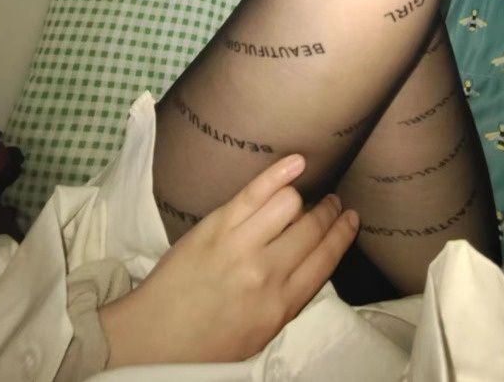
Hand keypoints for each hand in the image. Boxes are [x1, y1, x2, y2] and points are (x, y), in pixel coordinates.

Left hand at [99, 155, 358, 365]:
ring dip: (300, 197)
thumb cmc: (206, 342)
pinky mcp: (216, 226)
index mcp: (280, 306)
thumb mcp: (260, 334)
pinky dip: (279, 172)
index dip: (342, 233)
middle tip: (331, 203)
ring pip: (289, 203)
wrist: (152, 337)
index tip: (351, 218)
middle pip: (311, 227)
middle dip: (327, 212)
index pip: (325, 259)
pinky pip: (255, 191)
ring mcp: (240, 245)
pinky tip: (296, 162)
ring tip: (302, 194)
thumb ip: (288, 299)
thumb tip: (310, 261)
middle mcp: (266, 273)